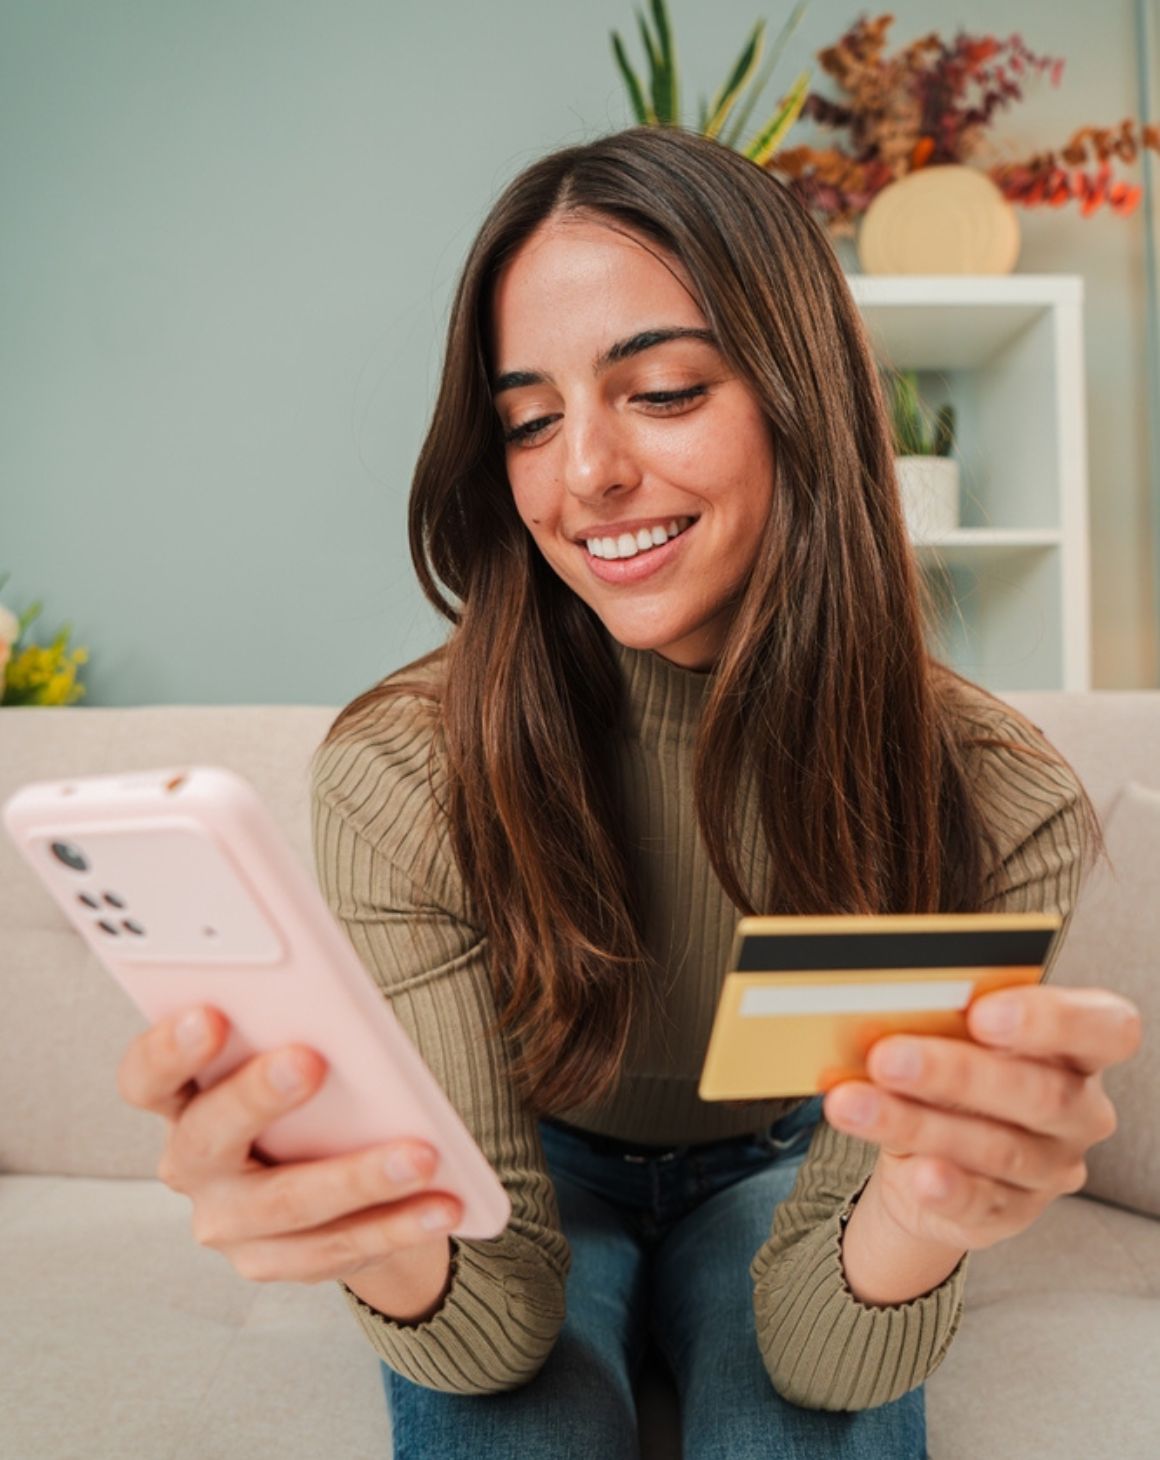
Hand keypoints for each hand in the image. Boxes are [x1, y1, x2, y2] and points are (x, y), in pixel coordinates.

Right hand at [116, 1006, 462, 1283]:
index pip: (147, 1077)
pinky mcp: (273, 1262)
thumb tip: (341, 1012)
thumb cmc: (312, 1093)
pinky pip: (337, 1248)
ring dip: (358, 1177)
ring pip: (287, 1203)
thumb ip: (300, 1035)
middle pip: (208, 1137)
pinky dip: (398, 1225)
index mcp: (182, 1099)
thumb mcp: (298, 1059)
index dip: (168, 1049)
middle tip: (311, 1059)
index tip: (210, 1014)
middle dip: (257, 1097)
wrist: (330, 1178)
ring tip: (422, 1154)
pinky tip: (444, 1204)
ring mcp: (227, 1222)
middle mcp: (191, 1164)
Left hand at [822, 985, 1142, 1252]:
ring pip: (998, 1149)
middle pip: (1040, 1092)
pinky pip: (983, 1203)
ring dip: (918, 1125)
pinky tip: (914, 1174)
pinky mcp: (1012, 1212)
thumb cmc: (952, 1070)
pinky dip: (947, 1189)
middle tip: (888, 1058)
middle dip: (957, 1073)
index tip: (982, 1012)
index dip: (1050, 1020)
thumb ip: (946, 1018)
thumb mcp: (954, 1036)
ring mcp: (1051, 1167)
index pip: (1104, 1029)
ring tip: (856, 1105)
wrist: (930, 1154)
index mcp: (1080, 1048)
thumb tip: (892, 1003)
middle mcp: (1079, 1109)